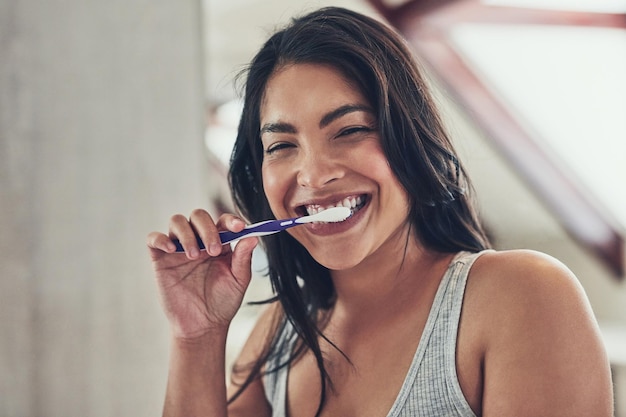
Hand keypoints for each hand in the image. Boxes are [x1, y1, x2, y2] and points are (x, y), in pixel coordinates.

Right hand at [147, 209, 257, 339]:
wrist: (203, 325)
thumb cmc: (223, 301)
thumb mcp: (238, 280)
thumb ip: (244, 258)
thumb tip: (253, 236)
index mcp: (220, 242)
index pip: (223, 221)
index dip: (231, 220)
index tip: (239, 228)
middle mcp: (199, 240)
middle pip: (198, 216)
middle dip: (207, 229)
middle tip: (213, 250)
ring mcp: (179, 248)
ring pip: (177, 221)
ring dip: (187, 234)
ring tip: (194, 256)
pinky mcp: (161, 259)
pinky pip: (154, 239)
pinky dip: (161, 239)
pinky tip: (172, 250)